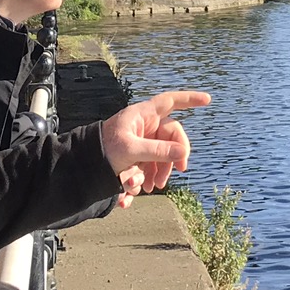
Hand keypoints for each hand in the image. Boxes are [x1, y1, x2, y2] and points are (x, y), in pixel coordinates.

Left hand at [99, 89, 210, 205]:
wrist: (82, 168)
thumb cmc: (102, 150)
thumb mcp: (130, 150)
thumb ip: (157, 151)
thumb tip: (183, 152)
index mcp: (143, 115)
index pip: (170, 101)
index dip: (189, 99)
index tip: (207, 100)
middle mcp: (145, 126)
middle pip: (172, 137)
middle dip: (174, 156)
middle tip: (179, 171)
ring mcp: (143, 142)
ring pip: (163, 155)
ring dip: (161, 172)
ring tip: (152, 187)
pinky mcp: (138, 158)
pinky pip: (152, 167)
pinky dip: (149, 178)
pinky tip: (139, 190)